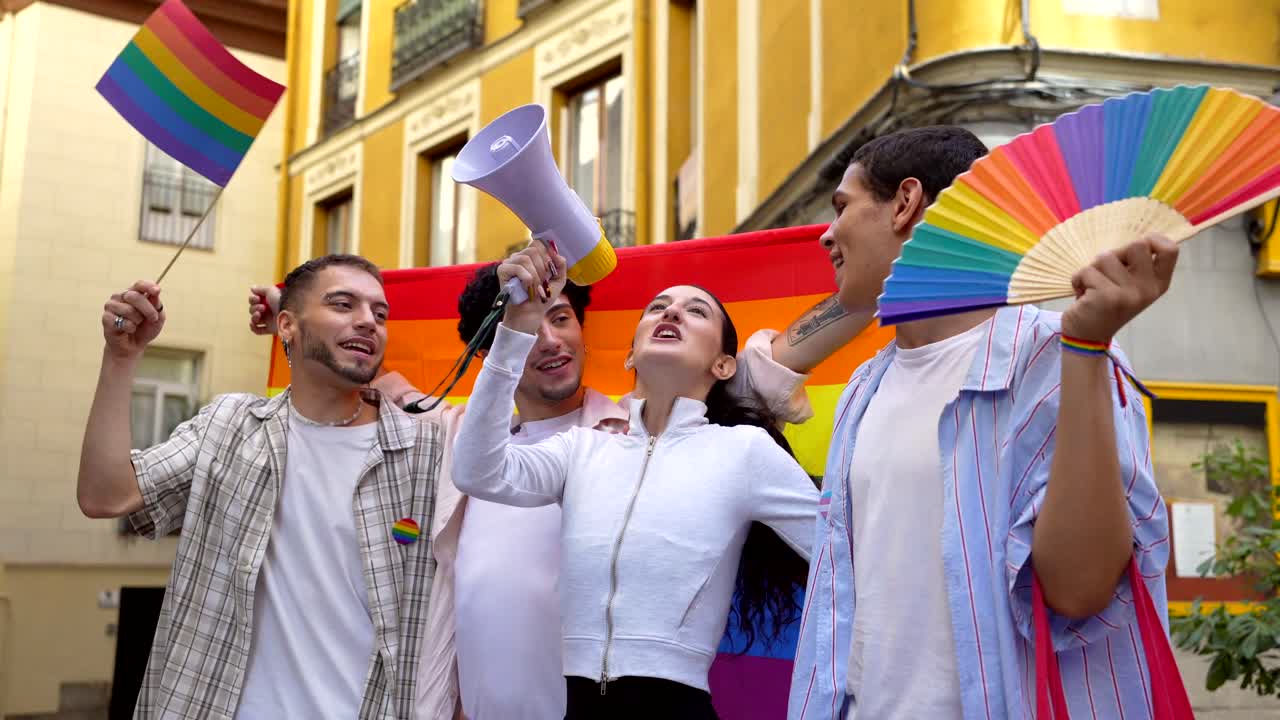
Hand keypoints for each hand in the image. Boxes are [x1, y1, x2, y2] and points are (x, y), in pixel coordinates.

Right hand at [102, 281, 164, 359]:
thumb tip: (155, 293)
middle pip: (134, 296)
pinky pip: (122, 322)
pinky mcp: (106, 318)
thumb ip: (157, 305)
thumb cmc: (144, 329)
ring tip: (136, 325)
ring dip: (137, 320)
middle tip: (153, 318)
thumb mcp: (157, 318)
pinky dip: (130, 328)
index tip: (157, 291)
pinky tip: (127, 330)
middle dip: (148, 309)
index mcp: (133, 293)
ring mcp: (111, 306)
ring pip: (128, 310)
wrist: (132, 346)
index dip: (148, 286)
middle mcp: (120, 296)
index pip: (139, 284)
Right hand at [248, 285, 280, 334]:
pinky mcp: (270, 329)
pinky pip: (257, 330)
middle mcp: (268, 310)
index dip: (252, 299)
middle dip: (255, 307)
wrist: (290, 314)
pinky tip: (254, 323)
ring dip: (253, 317)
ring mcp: (269, 320)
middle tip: (263, 307)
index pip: (254, 300)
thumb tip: (252, 288)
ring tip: (259, 314)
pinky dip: (253, 327)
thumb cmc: (281, 301)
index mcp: (269, 301)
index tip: (257, 298)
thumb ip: (261, 289)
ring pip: (254, 320)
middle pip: (252, 309)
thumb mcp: (271, 291)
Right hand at [497, 241, 567, 334]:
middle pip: (533, 250)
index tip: (550, 270)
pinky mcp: (502, 270)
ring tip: (535, 287)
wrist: (531, 313)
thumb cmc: (542, 297)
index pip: (538, 243)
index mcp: (531, 256)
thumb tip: (556, 253)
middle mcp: (519, 256)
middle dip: (542, 268)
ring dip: (535, 275)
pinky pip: (517, 267)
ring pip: (525, 258)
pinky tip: (526, 287)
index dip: (547, 254)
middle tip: (543, 283)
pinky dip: (526, 278)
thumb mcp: (558, 281)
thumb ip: (560, 265)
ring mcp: (510, 262)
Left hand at [1062, 235, 1177, 343]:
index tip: (1132, 251)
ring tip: (1092, 287)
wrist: (1087, 337)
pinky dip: (1078, 279)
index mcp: (1157, 284)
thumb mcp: (1128, 285)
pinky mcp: (1107, 297)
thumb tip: (1137, 238)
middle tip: (1105, 272)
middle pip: (1137, 245)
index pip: (1170, 250)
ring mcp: (1129, 294)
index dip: (1153, 239)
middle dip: (1115, 254)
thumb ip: (1135, 265)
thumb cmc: (1105, 303)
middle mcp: (1148, 290)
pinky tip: (1082, 295)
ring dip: (1091, 269)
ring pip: (1105, 257)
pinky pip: (1086, 271)